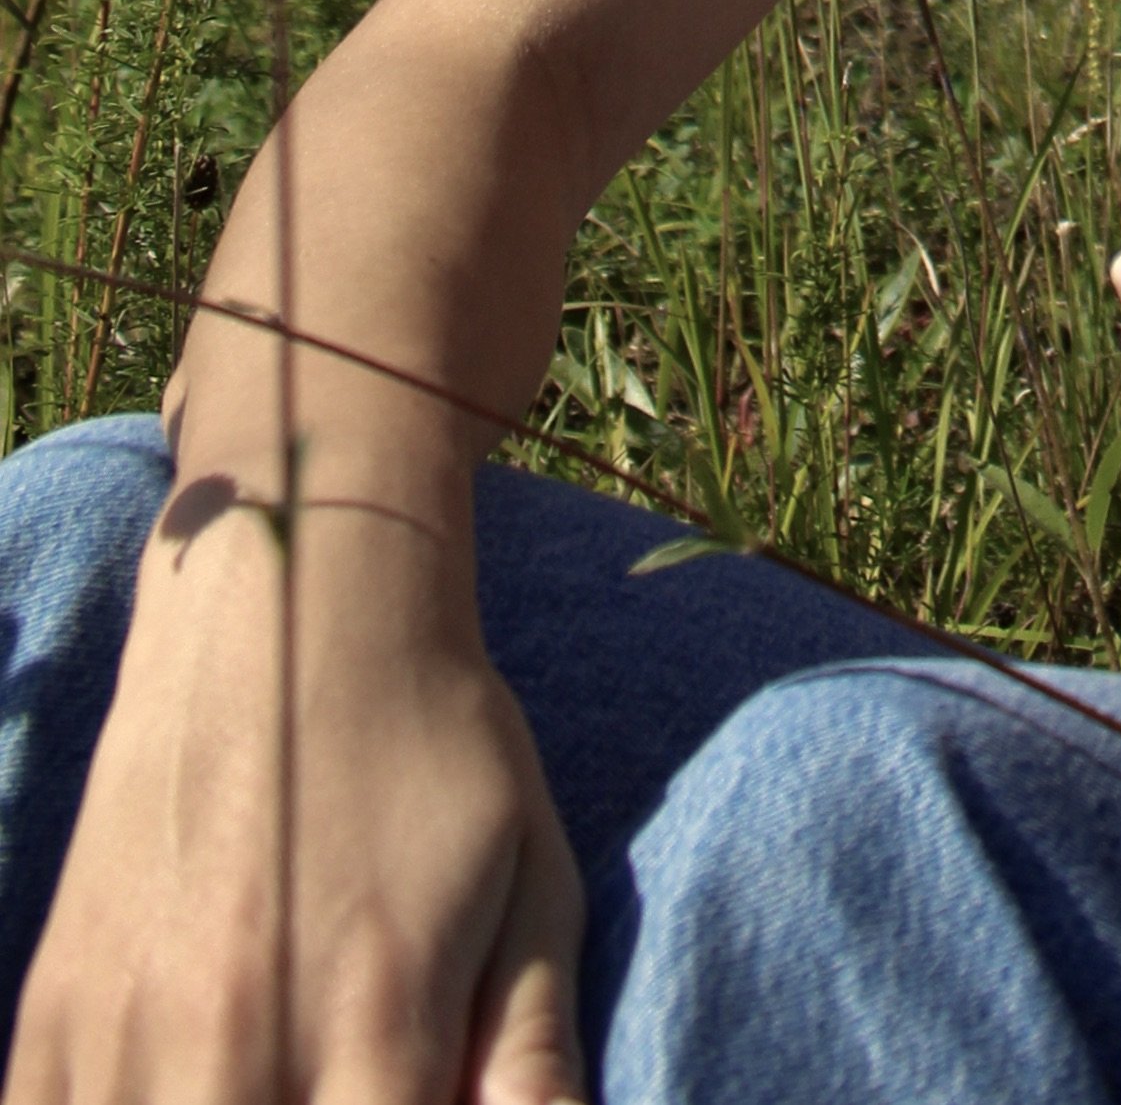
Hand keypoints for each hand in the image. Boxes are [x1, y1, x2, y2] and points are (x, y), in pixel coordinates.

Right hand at [4, 486, 585, 1102]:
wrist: (294, 600)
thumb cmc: (434, 747)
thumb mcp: (529, 884)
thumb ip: (533, 1057)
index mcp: (374, 1020)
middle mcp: (238, 1039)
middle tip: (338, 1082)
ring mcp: (124, 1034)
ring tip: (275, 1070)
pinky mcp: (52, 1013)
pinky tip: (182, 1081)